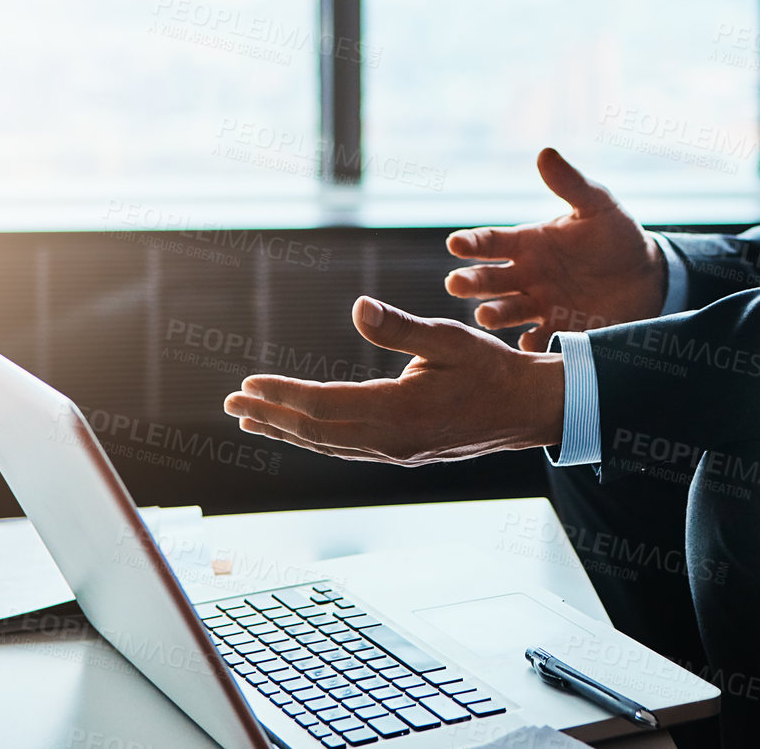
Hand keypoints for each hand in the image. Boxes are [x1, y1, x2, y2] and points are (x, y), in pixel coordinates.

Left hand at [222, 297, 563, 463]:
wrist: (527, 409)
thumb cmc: (492, 368)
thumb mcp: (448, 338)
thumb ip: (399, 327)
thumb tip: (358, 307)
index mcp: (398, 412)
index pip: (322, 407)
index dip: (281, 396)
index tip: (248, 386)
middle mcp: (390, 441)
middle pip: (315, 432)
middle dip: (271, 416)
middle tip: (233, 404)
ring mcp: (396, 452)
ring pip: (328, 445)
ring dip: (288, 430)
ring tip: (254, 419)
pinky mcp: (402, 452)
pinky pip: (346, 447)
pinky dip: (316, 438)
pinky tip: (304, 428)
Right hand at [445, 148, 667, 350]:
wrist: (646, 274)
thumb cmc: (615, 234)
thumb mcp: (597, 205)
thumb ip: (570, 184)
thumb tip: (546, 153)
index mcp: (527, 243)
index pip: (489, 242)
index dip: (470, 243)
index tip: (455, 244)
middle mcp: (525, 275)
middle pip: (488, 280)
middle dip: (470, 282)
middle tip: (457, 284)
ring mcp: (539, 305)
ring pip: (506, 311)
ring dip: (493, 314)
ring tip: (486, 316)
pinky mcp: (558, 328)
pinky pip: (538, 338)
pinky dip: (531, 342)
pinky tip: (529, 341)